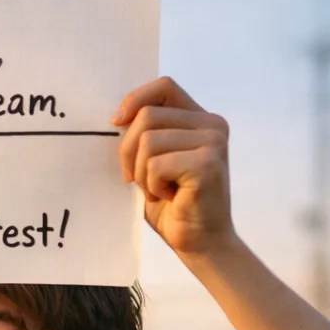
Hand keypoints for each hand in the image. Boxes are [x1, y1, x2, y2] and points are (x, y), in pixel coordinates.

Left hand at [113, 77, 236, 258]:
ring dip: (141, 173)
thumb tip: (116, 117)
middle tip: (136, 180)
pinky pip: (156, 164)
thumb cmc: (173, 205)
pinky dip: (152, 185)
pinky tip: (170, 196)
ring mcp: (213, 142)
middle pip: (147, 116)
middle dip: (128, 151)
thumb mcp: (153, 162)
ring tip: (159, 190)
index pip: (164, 87)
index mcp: (200, 119)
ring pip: (148, 141)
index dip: (135, 99)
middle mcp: (212, 124)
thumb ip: (144, 135)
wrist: (200, 243)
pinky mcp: (208, 163)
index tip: (116, 122)